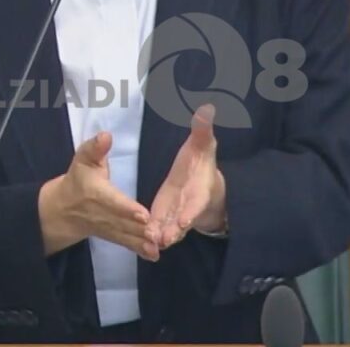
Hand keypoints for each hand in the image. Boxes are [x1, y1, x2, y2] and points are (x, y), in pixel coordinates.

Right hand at [38, 131, 161, 260]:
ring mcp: (109, 227)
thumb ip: (95, 148)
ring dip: (142, 242)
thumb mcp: (83, 159)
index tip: (143, 214)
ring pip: (127, 236)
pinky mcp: (114, 236)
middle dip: (140, 229)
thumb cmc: (78, 178)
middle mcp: (104, 214)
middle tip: (157, 234)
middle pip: (124, 222)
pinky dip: (139, 250)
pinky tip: (155, 256)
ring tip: (159, 247)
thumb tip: (106, 135)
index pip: (114, 202)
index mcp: (98, 193)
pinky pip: (126, 244)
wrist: (64, 209)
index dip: (127, 208)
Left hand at [150, 104, 225, 248]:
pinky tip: (142, 239)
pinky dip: (152, 233)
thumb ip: (202, 130)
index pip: (196, 203)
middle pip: (182, 221)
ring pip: (169, 228)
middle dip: (174, 230)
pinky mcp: (164, 217)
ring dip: (161, 235)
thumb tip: (207, 108)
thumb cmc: (201, 160)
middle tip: (164, 239)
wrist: (200, 179)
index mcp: (199, 190)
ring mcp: (176, 214)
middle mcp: (188, 206)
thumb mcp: (203, 144)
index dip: (191, 212)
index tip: (184, 220)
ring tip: (151, 241)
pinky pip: (158, 226)